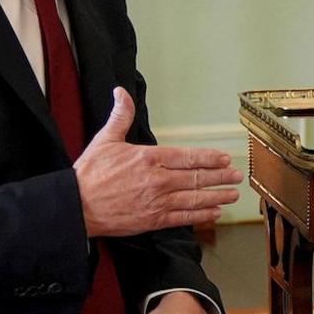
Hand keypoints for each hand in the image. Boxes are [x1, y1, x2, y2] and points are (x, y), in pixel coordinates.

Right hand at [74, 89, 240, 235]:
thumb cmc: (89, 174)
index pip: (188, 157)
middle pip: (196, 177)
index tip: (224, 158)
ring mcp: (157, 201)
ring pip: (194, 198)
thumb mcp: (105, 139)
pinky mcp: (153, 220)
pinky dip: (201, 215)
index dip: (209, 158)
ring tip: (232, 194)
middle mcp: (157, 180)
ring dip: (216, 196)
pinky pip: (184, 218)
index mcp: (149, 158)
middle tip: (236, 175)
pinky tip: (214, 213)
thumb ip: (121, 116)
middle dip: (220, 176)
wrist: (76, 206)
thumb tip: (122, 92)